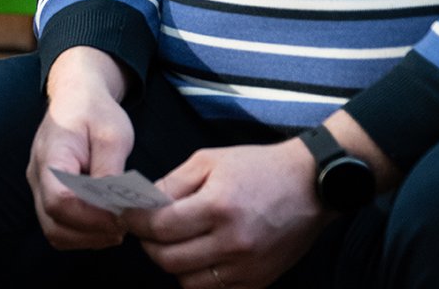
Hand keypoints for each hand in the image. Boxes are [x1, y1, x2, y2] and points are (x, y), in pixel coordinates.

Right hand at [27, 47, 134, 250]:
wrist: (75, 96)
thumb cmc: (95, 111)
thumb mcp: (112, 135)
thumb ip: (110, 171)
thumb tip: (115, 208)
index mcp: (52, 156)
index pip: (60, 201)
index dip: (93, 217)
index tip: (122, 216)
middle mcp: (37, 176)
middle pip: (54, 224)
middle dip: (92, 234)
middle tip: (124, 226)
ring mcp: (39, 187)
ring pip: (54, 231)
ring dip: (87, 238)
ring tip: (117, 225)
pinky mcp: (46, 194)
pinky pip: (58, 226)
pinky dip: (82, 233)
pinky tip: (104, 221)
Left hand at [123, 139, 326, 288]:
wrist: (311, 186)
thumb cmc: (257, 167)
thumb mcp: (208, 160)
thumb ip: (172, 183)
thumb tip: (142, 202)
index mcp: (218, 207)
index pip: (160, 227)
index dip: (135, 222)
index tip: (127, 215)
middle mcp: (233, 243)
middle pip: (169, 260)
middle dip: (149, 245)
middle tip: (148, 230)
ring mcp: (247, 267)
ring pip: (188, 281)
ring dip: (173, 264)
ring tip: (175, 242)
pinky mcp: (259, 281)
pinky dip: (199, 277)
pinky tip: (199, 255)